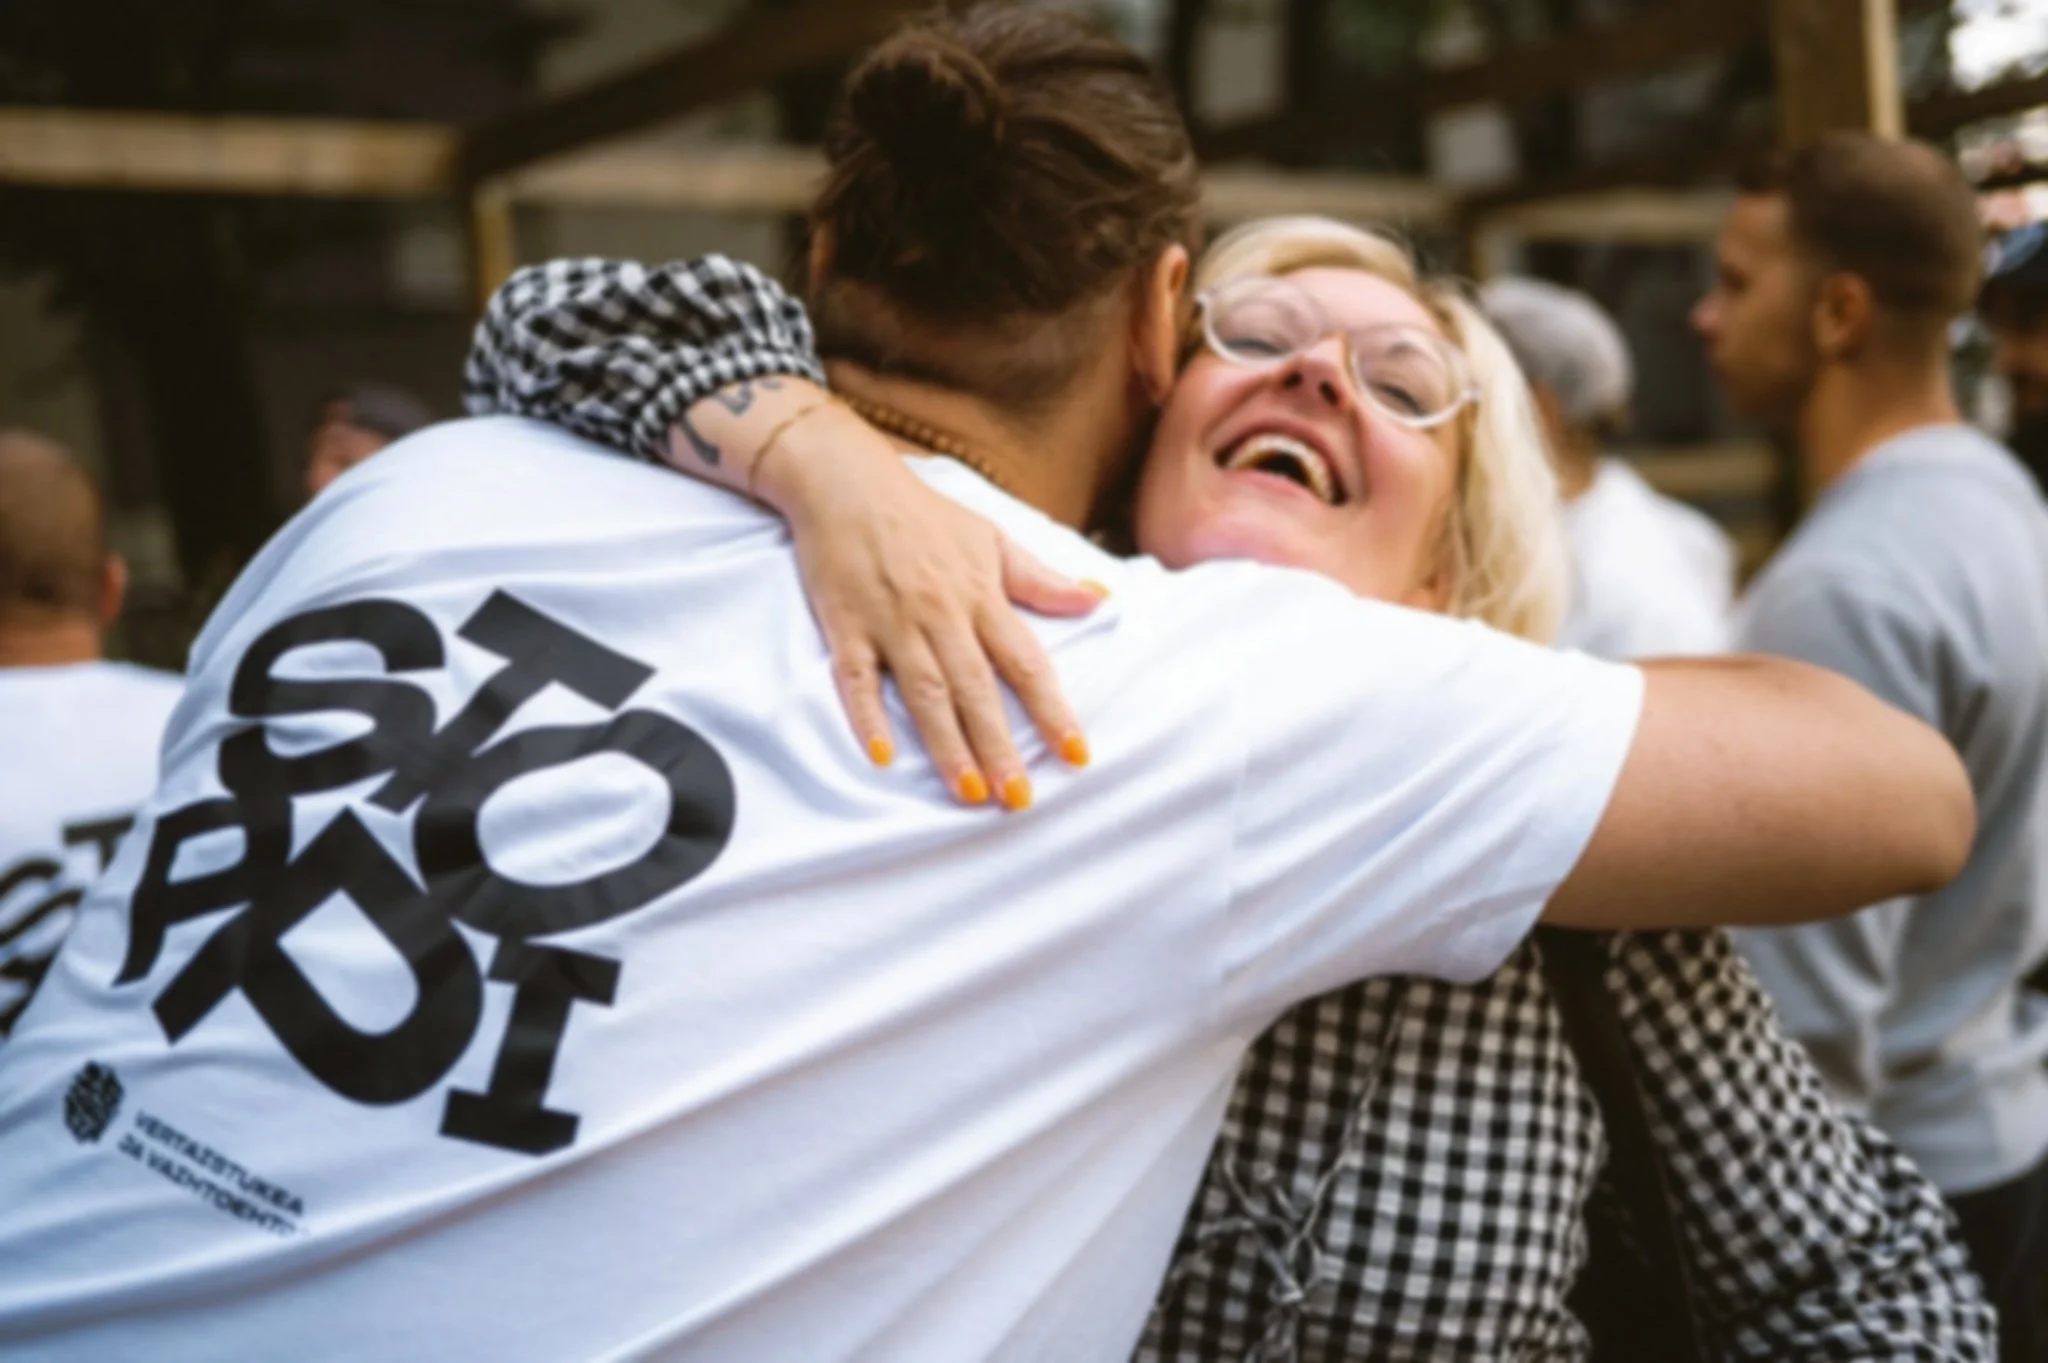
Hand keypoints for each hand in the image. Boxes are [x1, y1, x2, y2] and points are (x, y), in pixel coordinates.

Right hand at [694, 392, 1104, 807]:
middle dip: (1000, 746)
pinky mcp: (846, 628)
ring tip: (970, 792)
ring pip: (925, 693)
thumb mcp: (991, 538)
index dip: (1053, 710)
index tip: (1077, 754)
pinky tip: (884, 756)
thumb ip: (1041, 580)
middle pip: (976, 689)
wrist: (846, 481)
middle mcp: (940, 615)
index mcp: (980, 597)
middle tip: (1019, 799)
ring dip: (948, 745)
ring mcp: (891, 624)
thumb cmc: (923, 514)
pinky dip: (868, 718)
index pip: (1026, 662)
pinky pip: (857, 681)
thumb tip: (1098, 597)